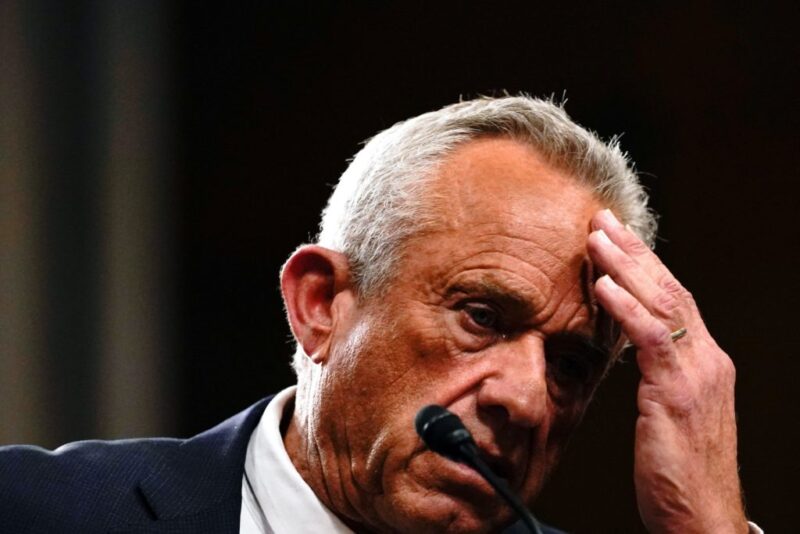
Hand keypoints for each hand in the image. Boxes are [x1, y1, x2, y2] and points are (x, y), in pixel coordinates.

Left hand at [587, 209, 747, 533]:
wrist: (702, 515)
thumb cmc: (680, 468)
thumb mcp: (668, 409)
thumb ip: (654, 371)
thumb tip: (624, 343)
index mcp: (703, 360)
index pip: (672, 298)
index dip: (643, 264)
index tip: (614, 236)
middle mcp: (706, 359)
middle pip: (668, 289)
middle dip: (634, 250)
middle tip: (602, 219)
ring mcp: (696, 374)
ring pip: (662, 303)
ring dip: (626, 266)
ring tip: (596, 237)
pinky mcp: (677, 394)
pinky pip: (652, 340)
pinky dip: (627, 308)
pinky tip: (603, 285)